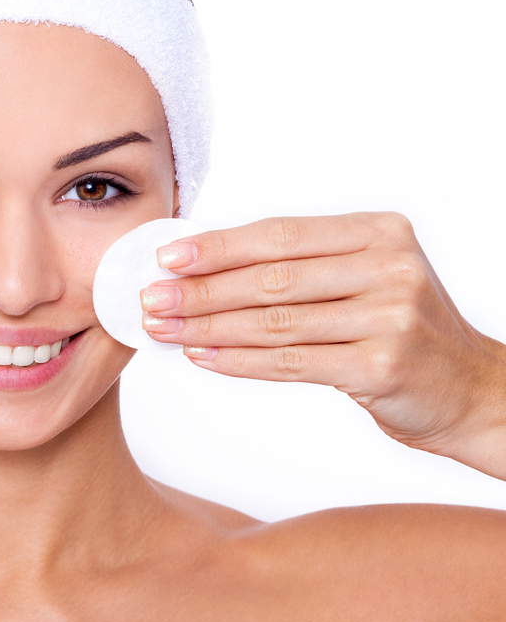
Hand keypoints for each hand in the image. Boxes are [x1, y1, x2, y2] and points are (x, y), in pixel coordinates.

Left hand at [140, 212, 505, 478]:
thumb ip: (301, 266)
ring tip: (163, 328)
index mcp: (378, 231)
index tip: (167, 256)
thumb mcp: (365, 277)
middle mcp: (388, 266)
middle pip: (271, 277)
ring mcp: (389, 316)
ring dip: (207, 326)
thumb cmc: (399, 328)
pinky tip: (201, 355)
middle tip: (152, 298)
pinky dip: (237, 360)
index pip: (280, 234)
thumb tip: (205, 266)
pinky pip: (290, 362)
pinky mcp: (382, 365)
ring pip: (274, 321)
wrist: (469, 389)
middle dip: (201, 289)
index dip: (218, 246)